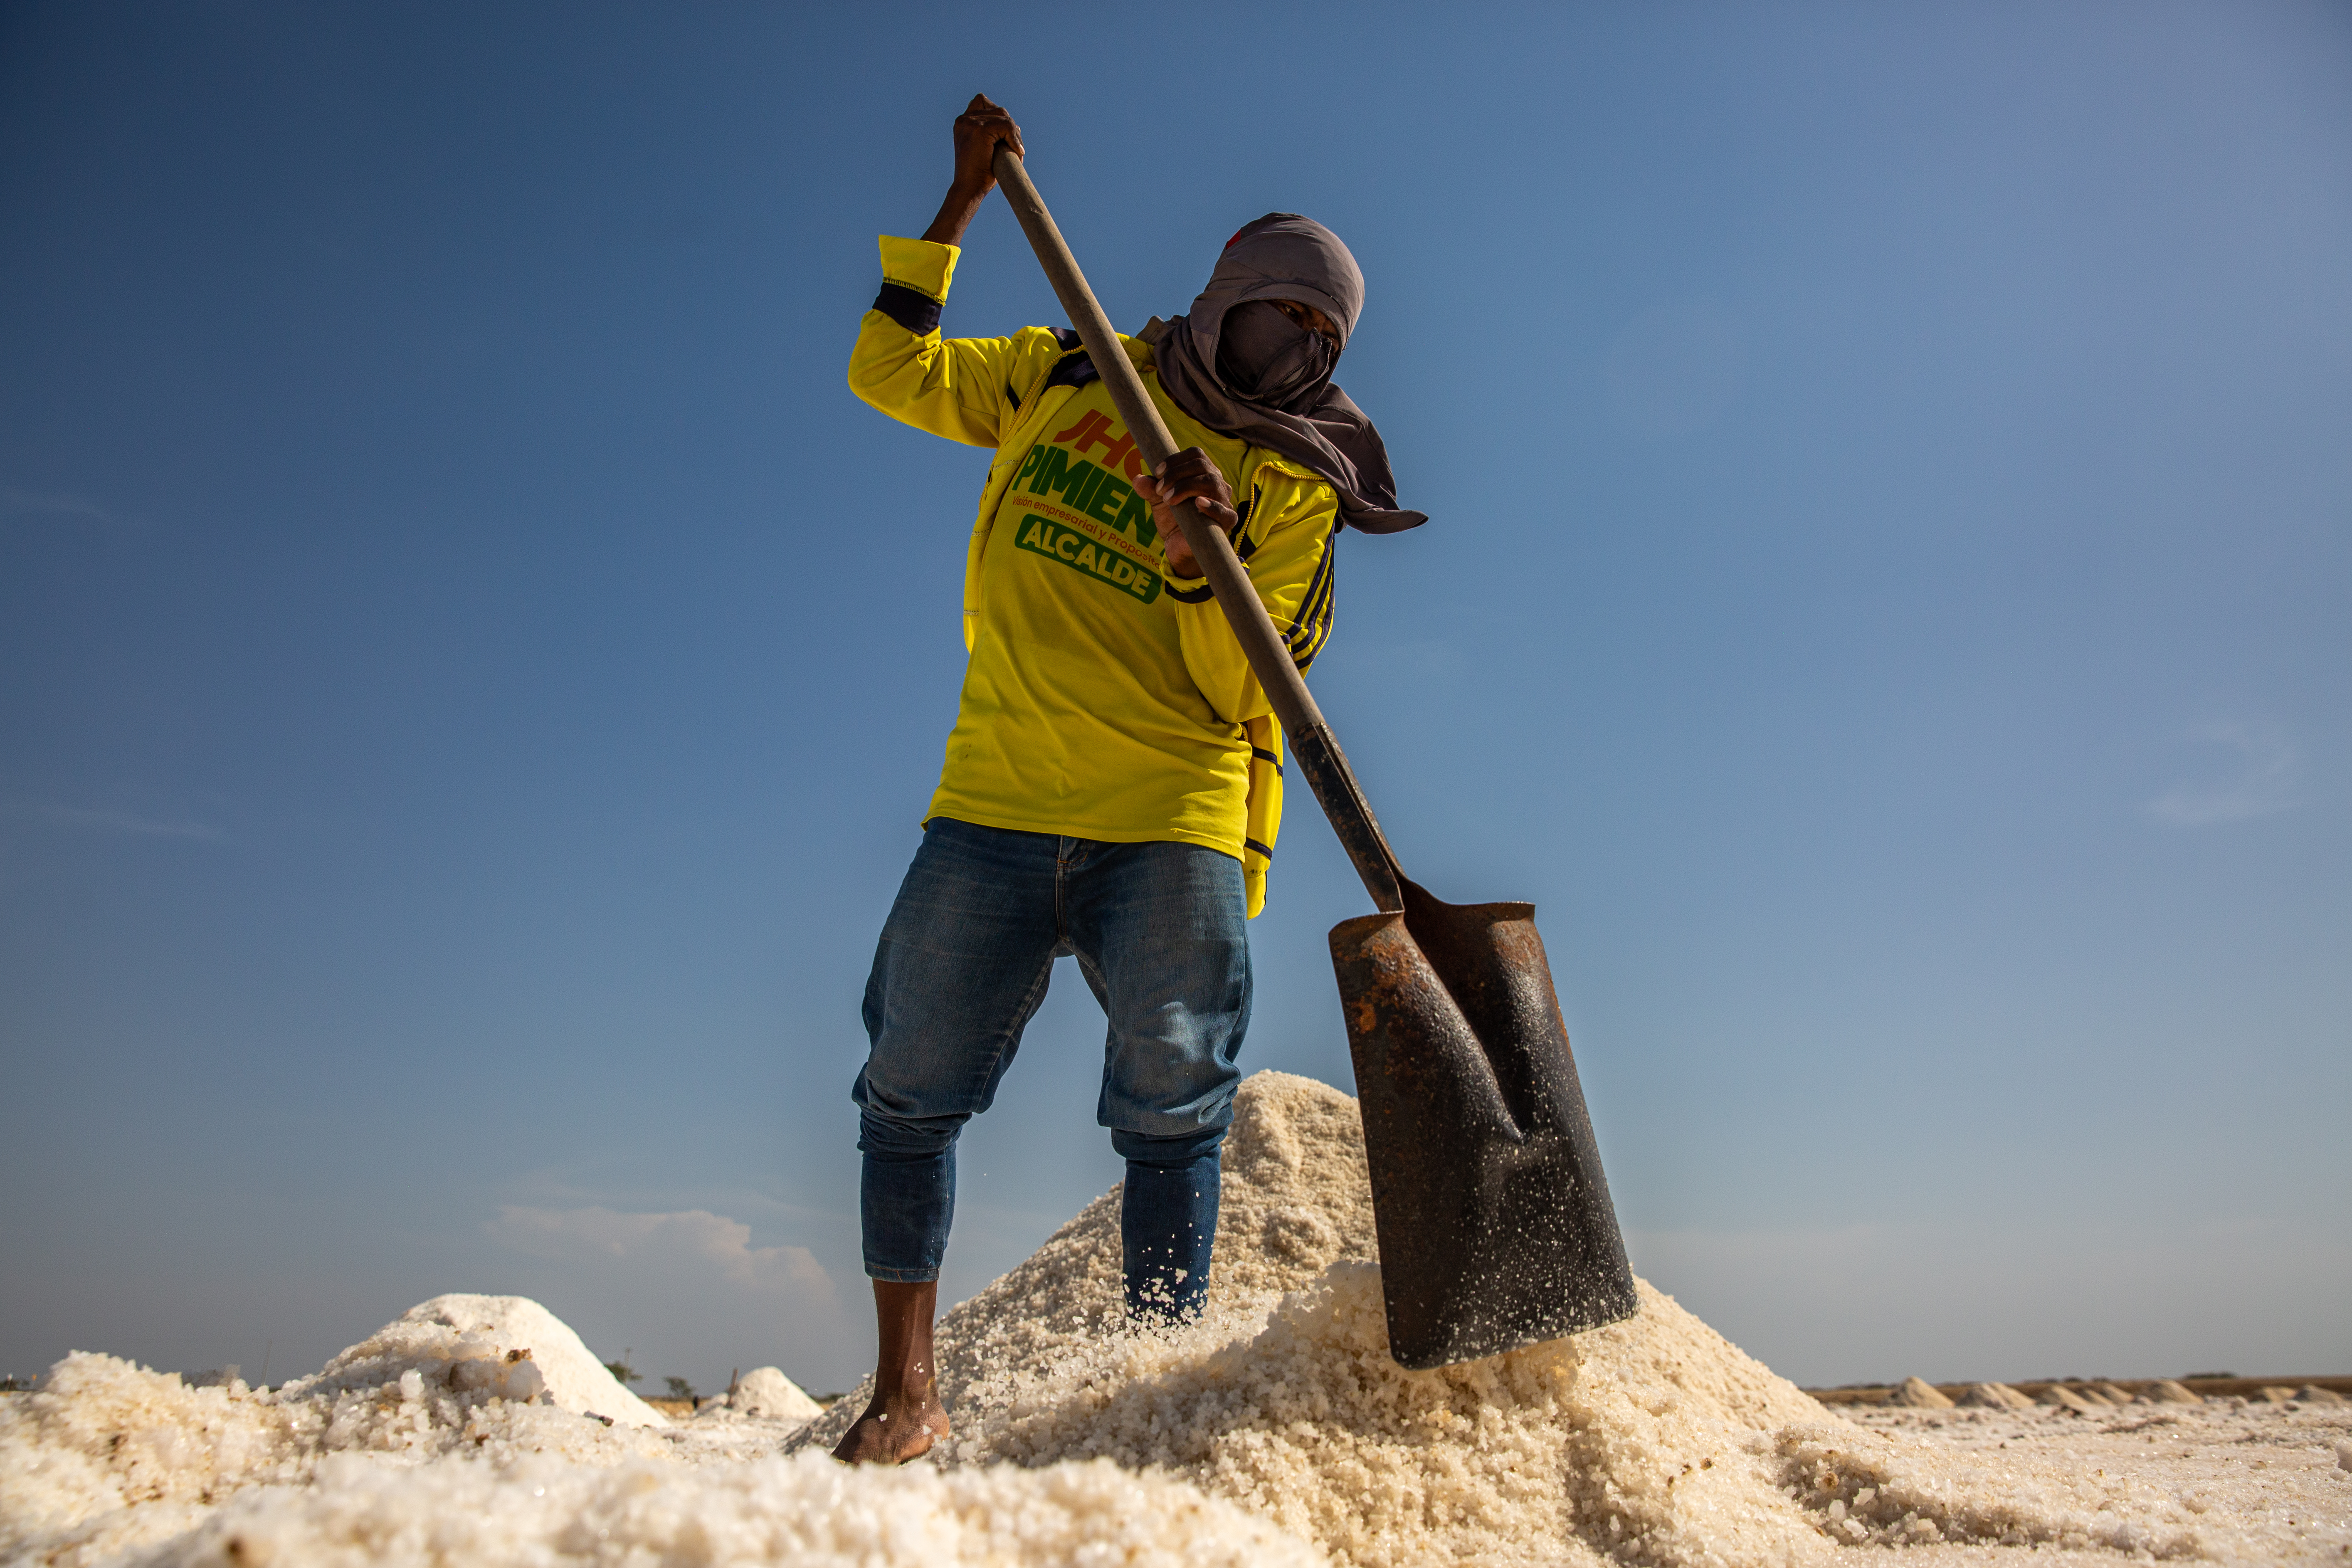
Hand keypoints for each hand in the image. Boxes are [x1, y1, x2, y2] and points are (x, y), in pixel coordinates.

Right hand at [920, 95, 1024, 246]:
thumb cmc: (979, 173)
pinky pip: (1006, 125)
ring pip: (1004, 117)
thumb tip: (1016, 127)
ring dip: (1014, 134)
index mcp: (963, 122)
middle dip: (1010, 127)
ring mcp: (970, 123)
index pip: (983, 102)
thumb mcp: (986, 149)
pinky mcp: (980, 130)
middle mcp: (964, 120)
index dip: (999, 117)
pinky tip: (1016, 152)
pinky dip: (1014, 138)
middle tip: (1015, 147)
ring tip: (1016, 151)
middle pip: (998, 109)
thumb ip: (994, 134)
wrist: (969, 188)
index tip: (1006, 137)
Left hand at [1134, 449, 1238, 579]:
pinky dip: (1211, 506)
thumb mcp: (1158, 501)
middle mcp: (1216, 483)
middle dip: (1176, 474)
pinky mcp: (1228, 520)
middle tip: (1160, 489)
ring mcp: (1224, 500)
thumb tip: (1137, 479)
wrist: (1179, 547)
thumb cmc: (1173, 519)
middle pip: (1202, 465)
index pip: (1196, 454)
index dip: (1175, 460)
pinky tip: (1198, 503)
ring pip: (1211, 482)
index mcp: (1203, 472)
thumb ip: (1149, 489)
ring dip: (1186, 487)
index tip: (1157, 472)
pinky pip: (1224, 511)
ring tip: (1169, 499)